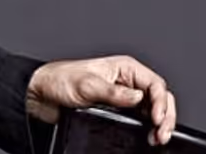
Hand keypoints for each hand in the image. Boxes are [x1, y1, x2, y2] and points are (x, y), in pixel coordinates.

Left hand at [25, 55, 176, 146]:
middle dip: (165, 116)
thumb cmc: (59, 81)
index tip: (157, 119)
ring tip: (158, 138)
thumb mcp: (86, 86)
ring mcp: (123, 96)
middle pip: (159, 97)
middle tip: (162, 134)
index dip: (161, 102)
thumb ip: (113, 92)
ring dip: (159, 123)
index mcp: (124, 67)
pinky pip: (140, 118)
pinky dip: (147, 127)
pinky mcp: (117, 110)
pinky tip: (148, 136)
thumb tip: (137, 97)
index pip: (154, 84)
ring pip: (152, 109)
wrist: (41, 95)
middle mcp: (126, 81)